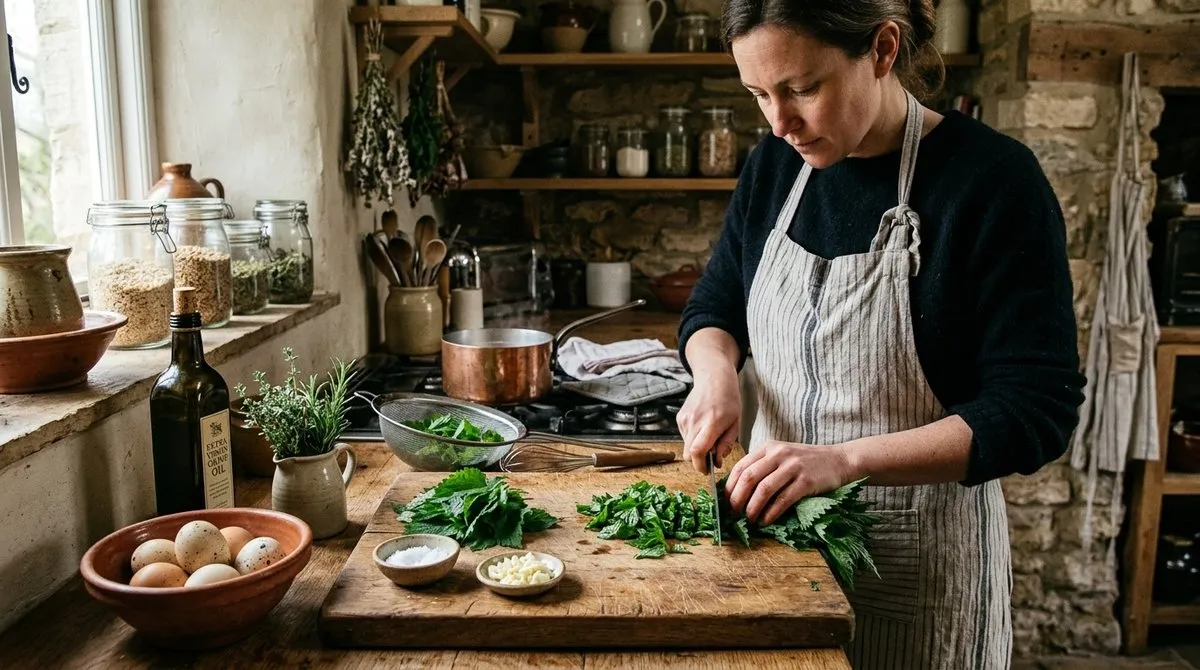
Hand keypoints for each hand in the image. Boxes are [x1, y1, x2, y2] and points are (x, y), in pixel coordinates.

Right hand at [677, 367, 740, 472]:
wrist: (714, 378)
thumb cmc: (729, 400)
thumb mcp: (735, 423)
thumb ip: (726, 444)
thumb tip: (717, 462)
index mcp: (712, 422)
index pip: (697, 451)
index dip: (700, 465)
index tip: (706, 471)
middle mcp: (695, 421)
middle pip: (688, 453)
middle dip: (698, 461)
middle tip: (711, 457)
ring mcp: (685, 419)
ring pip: (686, 446)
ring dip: (696, 448)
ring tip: (710, 437)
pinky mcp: (680, 418)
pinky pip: (685, 437)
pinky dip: (693, 439)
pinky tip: (703, 428)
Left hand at [726, 440, 854, 525]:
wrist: (838, 460)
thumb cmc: (806, 461)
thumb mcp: (781, 455)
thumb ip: (762, 466)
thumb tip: (738, 490)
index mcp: (768, 447)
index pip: (741, 466)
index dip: (730, 486)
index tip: (726, 501)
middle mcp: (779, 454)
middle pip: (749, 478)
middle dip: (738, 498)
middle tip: (735, 513)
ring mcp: (793, 467)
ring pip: (764, 490)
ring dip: (752, 508)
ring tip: (749, 519)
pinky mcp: (806, 481)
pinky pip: (783, 500)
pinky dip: (771, 513)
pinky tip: (765, 521)